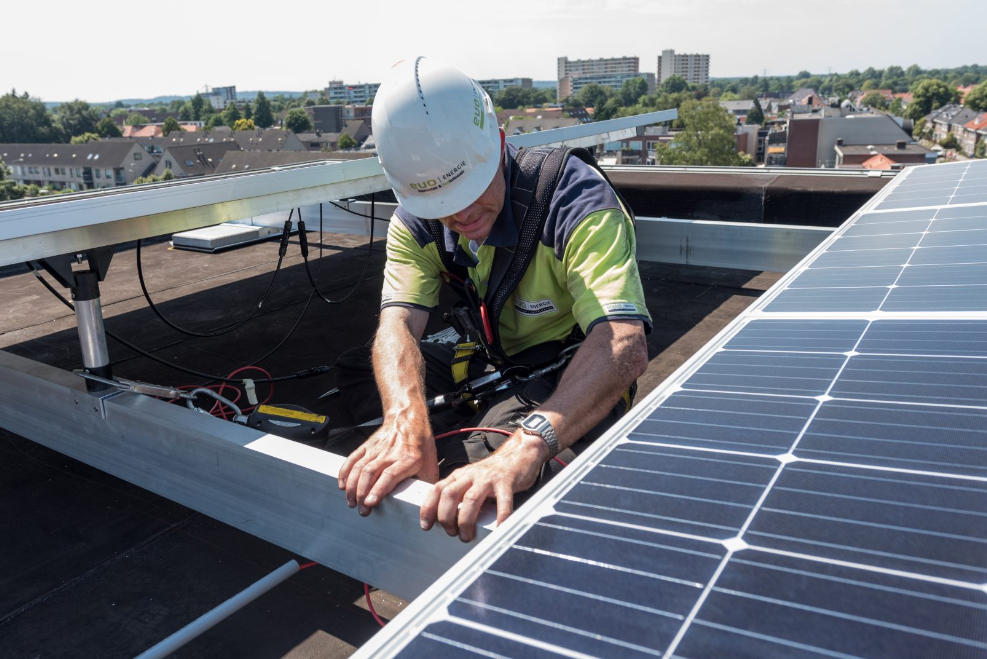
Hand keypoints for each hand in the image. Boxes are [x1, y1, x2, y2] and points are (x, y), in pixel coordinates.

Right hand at [338, 413, 438, 514]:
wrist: (408, 419)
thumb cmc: (420, 442)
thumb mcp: (430, 463)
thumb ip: (427, 484)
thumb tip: (429, 504)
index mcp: (407, 459)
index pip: (389, 476)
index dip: (378, 490)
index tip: (370, 502)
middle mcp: (389, 454)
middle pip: (370, 474)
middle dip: (362, 494)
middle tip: (361, 509)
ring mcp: (376, 450)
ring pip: (359, 468)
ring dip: (353, 486)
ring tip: (351, 501)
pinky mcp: (367, 446)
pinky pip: (352, 459)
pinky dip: (345, 472)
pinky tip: (343, 484)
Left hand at [420, 430, 547, 541]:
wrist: (518, 455)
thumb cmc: (493, 474)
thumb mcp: (471, 480)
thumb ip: (460, 495)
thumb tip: (448, 522)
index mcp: (460, 475)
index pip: (437, 489)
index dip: (428, 508)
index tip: (426, 525)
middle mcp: (471, 475)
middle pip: (450, 494)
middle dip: (446, 517)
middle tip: (452, 532)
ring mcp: (488, 478)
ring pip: (471, 499)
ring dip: (466, 521)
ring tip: (467, 536)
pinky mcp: (506, 482)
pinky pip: (503, 501)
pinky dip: (500, 516)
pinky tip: (499, 528)